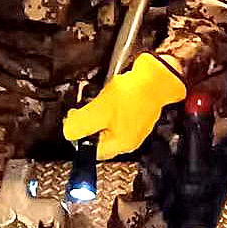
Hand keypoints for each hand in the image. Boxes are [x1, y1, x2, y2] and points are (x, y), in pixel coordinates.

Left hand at [63, 54, 186, 160]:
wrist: (159, 75)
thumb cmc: (134, 94)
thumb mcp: (98, 111)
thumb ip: (79, 125)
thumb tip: (67, 132)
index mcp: (120, 144)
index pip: (91, 152)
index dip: (78, 137)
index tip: (72, 121)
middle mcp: (129, 139)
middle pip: (98, 138)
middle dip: (87, 123)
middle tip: (83, 108)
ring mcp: (134, 126)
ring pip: (107, 124)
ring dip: (98, 112)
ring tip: (100, 99)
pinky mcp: (137, 112)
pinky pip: (117, 113)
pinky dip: (110, 105)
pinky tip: (111, 94)